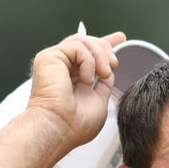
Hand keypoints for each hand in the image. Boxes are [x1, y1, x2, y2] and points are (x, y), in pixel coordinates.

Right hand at [26, 29, 126, 149]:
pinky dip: (88, 61)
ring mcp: (54, 62)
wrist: (59, 129)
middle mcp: (61, 69)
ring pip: (84, 42)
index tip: (120, 38)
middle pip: (86, 42)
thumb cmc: (74, 125)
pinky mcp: (48, 58)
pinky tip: (86, 79)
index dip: (104, 44)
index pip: (87, 54)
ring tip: (104, 74)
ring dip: (100, 56)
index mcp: (72, 78)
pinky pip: (77, 47)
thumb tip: (108, 68)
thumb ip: (104, 83)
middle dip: (106, 48)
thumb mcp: (100, 100)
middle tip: (113, 63)